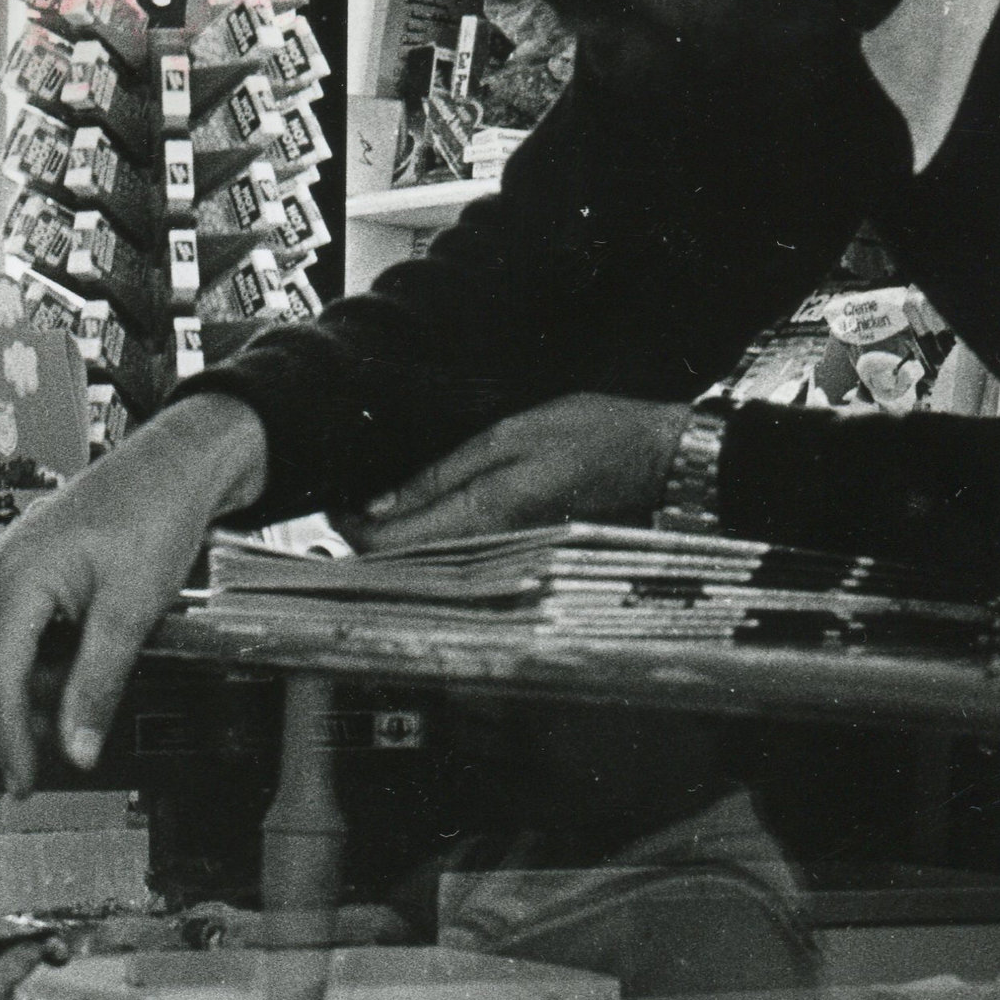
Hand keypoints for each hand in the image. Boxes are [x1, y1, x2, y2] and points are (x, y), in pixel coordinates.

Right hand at [0, 394, 268, 793]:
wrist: (174, 465)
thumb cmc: (155, 517)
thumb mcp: (131, 611)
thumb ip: (97, 684)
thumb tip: (76, 750)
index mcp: (16, 579)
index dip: (7, 740)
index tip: (23, 782)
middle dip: (5, 719)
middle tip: (51, 749)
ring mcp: (1, 567)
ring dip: (17, 691)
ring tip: (72, 700)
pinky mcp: (17, 567)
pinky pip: (1, 630)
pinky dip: (27, 663)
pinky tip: (70, 666)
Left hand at [0, 914, 69, 999]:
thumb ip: (13, 964)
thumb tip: (42, 942)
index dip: (3, 926)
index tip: (33, 929)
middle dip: (22, 933)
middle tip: (51, 933)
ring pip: (3, 937)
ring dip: (32, 941)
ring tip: (58, 947)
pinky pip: (9, 948)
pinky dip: (30, 951)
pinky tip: (54, 955)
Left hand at [355, 396, 688, 548]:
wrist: (661, 464)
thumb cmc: (596, 437)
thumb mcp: (511, 436)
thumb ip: (441, 474)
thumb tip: (379, 504)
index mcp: (478, 518)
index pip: (386, 545)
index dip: (350, 526)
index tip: (337, 498)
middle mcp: (485, 550)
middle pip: (400, 563)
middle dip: (367, 536)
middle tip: (350, 499)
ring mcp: (500, 557)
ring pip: (425, 563)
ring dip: (396, 539)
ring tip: (381, 502)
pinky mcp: (512, 551)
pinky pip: (454, 555)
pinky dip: (427, 538)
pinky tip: (424, 513)